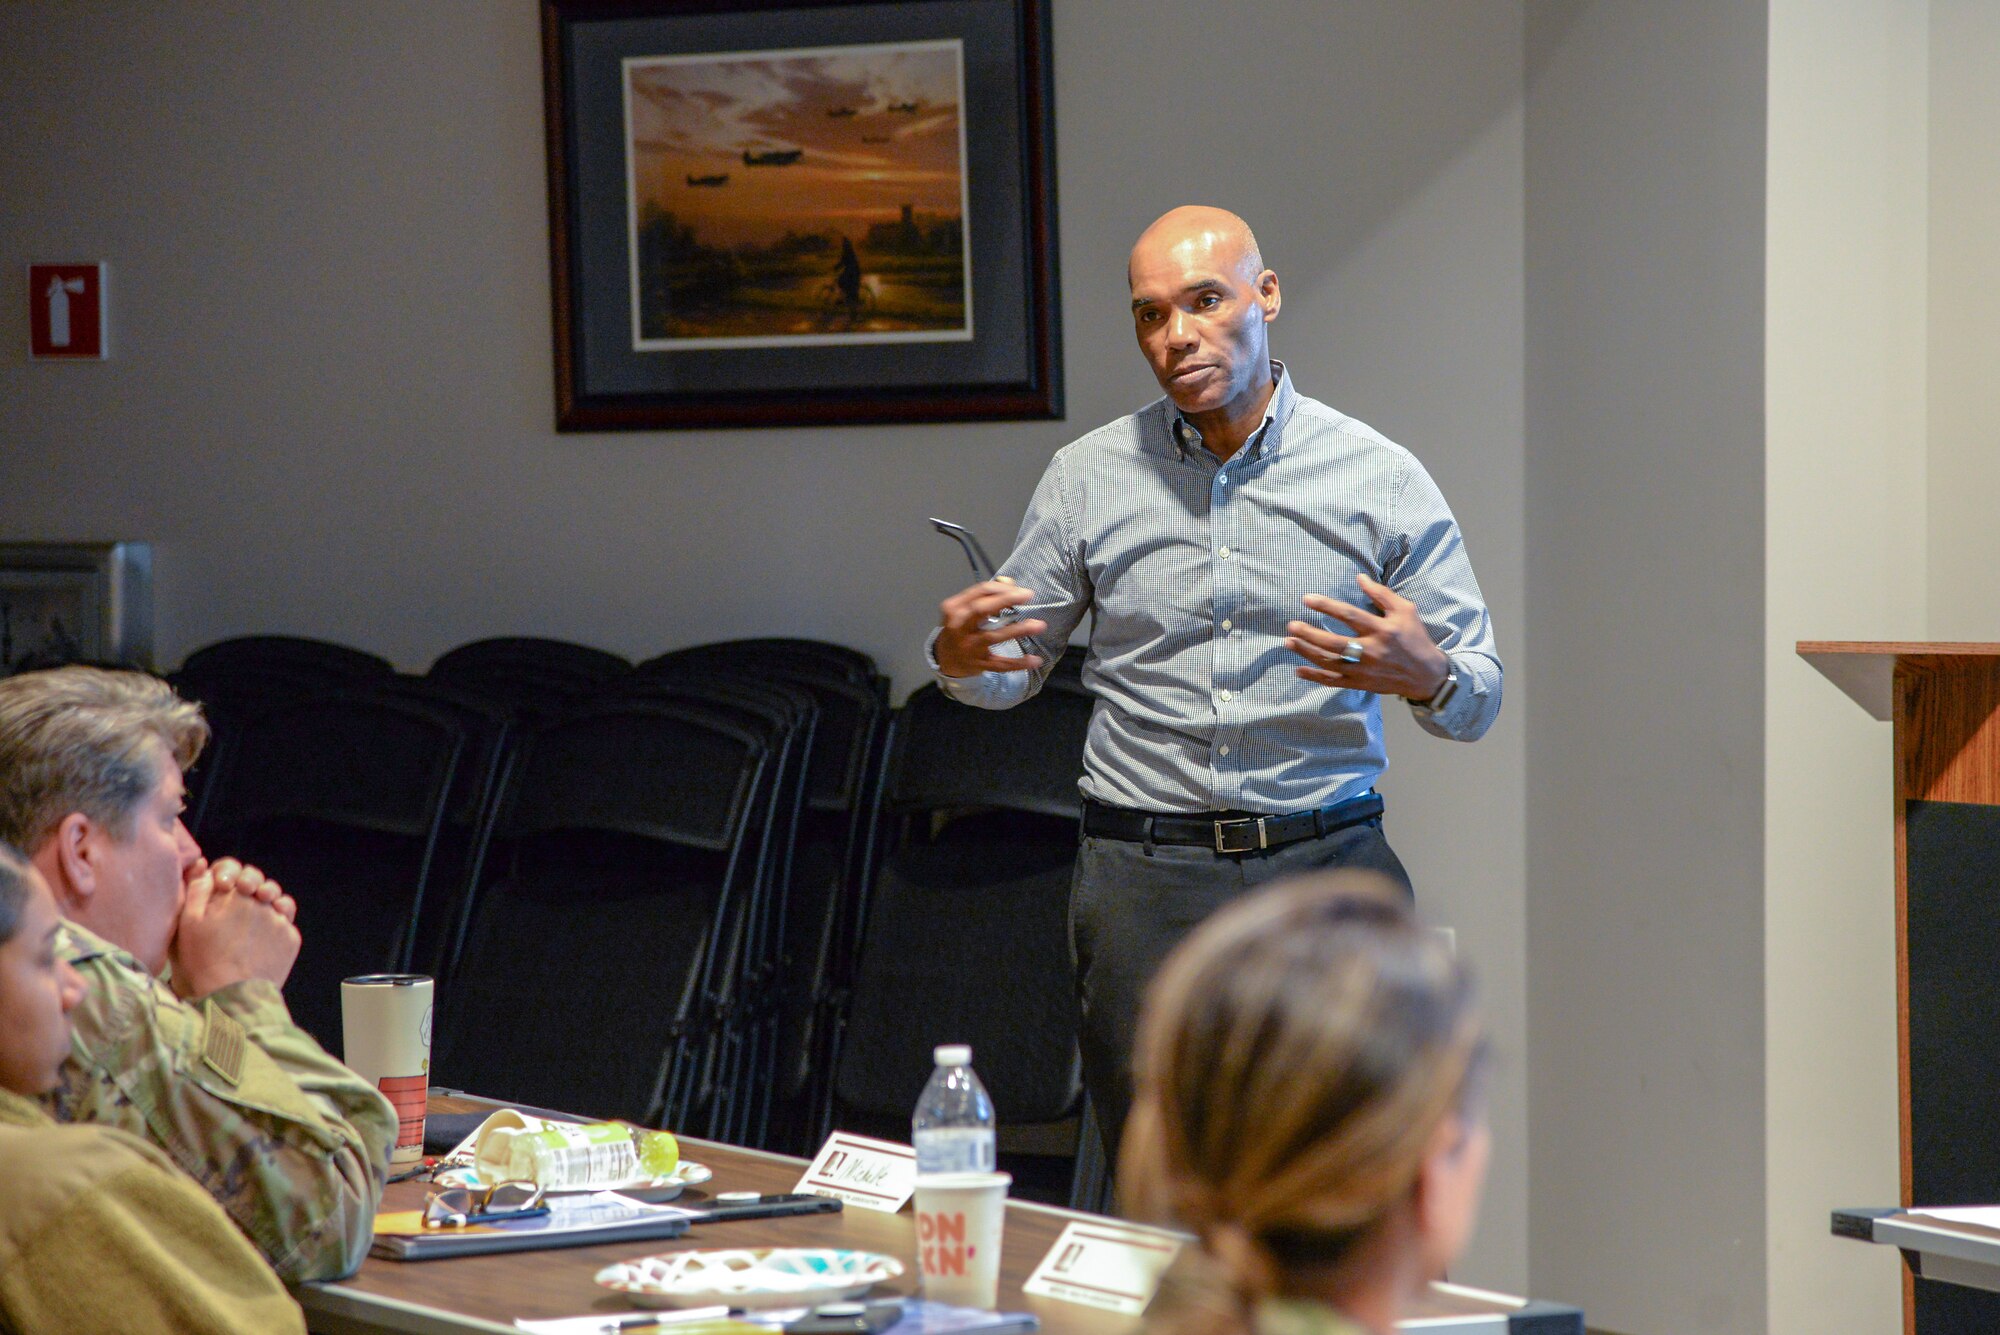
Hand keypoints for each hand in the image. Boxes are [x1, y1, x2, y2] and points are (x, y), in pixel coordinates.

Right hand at [170, 859, 302, 997]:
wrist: (231, 997)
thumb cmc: (202, 961)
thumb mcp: (187, 924)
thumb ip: (196, 890)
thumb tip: (205, 870)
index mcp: (233, 894)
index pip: (232, 867)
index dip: (225, 874)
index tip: (221, 886)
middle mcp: (260, 901)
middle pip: (257, 881)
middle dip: (247, 885)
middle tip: (239, 900)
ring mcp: (279, 919)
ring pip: (275, 899)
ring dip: (265, 903)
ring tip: (252, 921)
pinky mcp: (291, 937)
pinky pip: (285, 921)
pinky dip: (275, 924)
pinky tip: (261, 939)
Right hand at [935, 577, 1047, 677]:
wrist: (945, 659)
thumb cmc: (960, 627)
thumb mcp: (965, 608)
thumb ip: (987, 594)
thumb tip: (1011, 582)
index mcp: (955, 608)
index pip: (979, 591)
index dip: (1002, 588)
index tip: (1021, 590)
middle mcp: (959, 627)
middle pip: (981, 609)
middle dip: (1006, 600)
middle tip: (1028, 595)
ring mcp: (969, 647)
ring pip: (993, 636)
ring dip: (1018, 630)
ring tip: (1039, 625)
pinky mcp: (979, 664)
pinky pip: (1000, 664)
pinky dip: (1019, 663)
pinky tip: (1035, 660)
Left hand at [1286, 573, 1448, 699]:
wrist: (1427, 675)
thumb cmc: (1415, 638)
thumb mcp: (1405, 611)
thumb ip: (1381, 594)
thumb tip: (1360, 578)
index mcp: (1381, 629)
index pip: (1349, 615)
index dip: (1326, 606)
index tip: (1307, 599)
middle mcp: (1371, 651)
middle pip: (1334, 642)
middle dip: (1309, 634)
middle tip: (1291, 625)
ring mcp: (1364, 670)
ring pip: (1330, 662)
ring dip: (1307, 652)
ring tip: (1288, 642)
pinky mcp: (1361, 684)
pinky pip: (1334, 681)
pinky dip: (1315, 677)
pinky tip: (1299, 670)